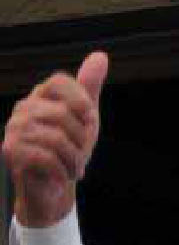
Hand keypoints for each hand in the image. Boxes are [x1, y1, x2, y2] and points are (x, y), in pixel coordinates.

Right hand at [1, 50, 107, 226]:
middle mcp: (23, 108)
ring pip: (58, 138)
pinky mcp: (11, 152)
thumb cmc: (68, 150)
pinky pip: (47, 157)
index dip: (82, 103)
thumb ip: (89, 88)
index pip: (60, 81)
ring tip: (73, 168)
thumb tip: (101, 56)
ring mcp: (14, 130)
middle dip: (82, 140)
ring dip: (74, 159)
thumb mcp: (84, 118)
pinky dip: (63, 171)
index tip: (87, 124)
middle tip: (80, 154)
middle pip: (64, 114)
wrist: (52, 188)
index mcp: (40, 96)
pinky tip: (63, 176)